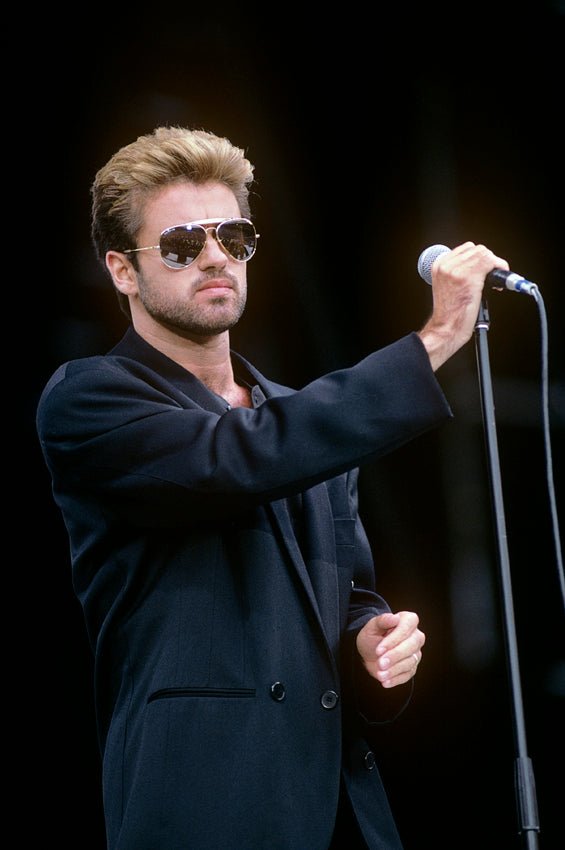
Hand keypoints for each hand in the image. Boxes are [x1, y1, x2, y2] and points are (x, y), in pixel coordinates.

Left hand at [356, 611, 424, 687]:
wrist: (368, 651)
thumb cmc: (372, 636)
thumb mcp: (372, 626)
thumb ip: (382, 620)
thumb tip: (394, 618)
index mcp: (408, 621)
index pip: (406, 628)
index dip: (394, 639)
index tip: (379, 649)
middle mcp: (416, 636)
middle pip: (411, 646)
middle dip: (395, 656)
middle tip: (380, 663)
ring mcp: (415, 653)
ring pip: (410, 662)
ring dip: (394, 670)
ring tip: (380, 674)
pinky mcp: (412, 668)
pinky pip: (407, 675)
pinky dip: (396, 679)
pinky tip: (385, 681)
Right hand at [418, 241, 509, 369]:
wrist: (446, 329)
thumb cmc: (449, 312)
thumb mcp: (447, 286)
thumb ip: (457, 272)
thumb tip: (479, 265)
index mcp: (439, 265)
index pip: (466, 248)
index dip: (479, 258)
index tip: (484, 269)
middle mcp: (446, 265)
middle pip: (477, 249)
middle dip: (488, 261)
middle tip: (490, 277)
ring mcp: (457, 271)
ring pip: (485, 254)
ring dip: (495, 266)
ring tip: (494, 281)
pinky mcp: (469, 278)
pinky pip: (490, 263)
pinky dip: (499, 269)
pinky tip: (497, 283)